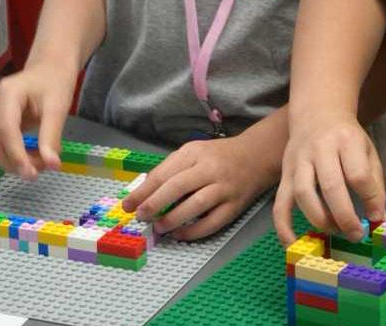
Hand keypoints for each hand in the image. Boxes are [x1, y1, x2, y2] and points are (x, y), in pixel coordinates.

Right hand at [0, 62, 76, 179]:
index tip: (32, 174)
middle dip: (13, 161)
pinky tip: (32, 158)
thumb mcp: (58, 108)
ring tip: (39, 165)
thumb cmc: (55, 82)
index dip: (17, 155)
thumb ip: (52, 137)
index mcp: (8, 93)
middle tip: (37, 174)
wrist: (50, 67)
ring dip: (13, 160)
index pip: (6, 130)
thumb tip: (52, 166)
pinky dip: (14, 154)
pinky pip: (0, 142)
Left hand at [121, 128, 279, 241]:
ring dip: (174, 218)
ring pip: (196, 204)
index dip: (143, 191)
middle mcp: (210, 168)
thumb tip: (144, 192)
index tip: (128, 205)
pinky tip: (180, 234)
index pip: (164, 173)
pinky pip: (213, 222)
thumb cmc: (219, 155)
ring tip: (159, 226)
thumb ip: (171, 169)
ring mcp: (224, 187)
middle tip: (140, 216)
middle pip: (178, 186)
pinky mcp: (235, 205)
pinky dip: (194, 231)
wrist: (257, 155)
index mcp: (195, 152)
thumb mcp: (193, 152)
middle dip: (154, 203)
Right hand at [273, 113, 385, 244]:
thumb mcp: (368, 152)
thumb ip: (375, 185)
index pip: (358, 174)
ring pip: (304, 195)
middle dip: (345, 216)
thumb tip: (379, 221)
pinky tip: (294, 244)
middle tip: (356, 235)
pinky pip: (279, 205)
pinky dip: (284, 228)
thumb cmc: (347, 138)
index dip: (369, 200)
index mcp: (347, 141)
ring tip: (335, 231)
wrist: (317, 113)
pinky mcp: (284, 174)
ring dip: (320, 220)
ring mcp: (299, 162)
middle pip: (331, 186)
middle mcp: (320, 150)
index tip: (375, 218)